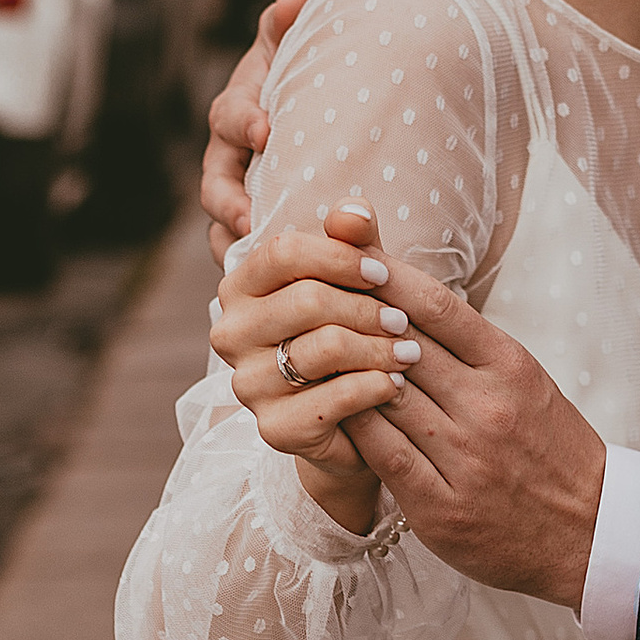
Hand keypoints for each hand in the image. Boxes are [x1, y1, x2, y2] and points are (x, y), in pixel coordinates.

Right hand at [201, 0, 306, 259]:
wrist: (312, 123)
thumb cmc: (301, 84)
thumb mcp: (293, 56)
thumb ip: (288, 30)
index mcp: (238, 113)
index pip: (231, 115)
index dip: (245, 121)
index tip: (266, 130)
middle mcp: (228, 159)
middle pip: (215, 183)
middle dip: (229, 201)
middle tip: (250, 216)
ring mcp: (236, 198)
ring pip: (223, 226)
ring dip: (236, 244)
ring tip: (255, 262)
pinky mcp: (253, 231)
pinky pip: (244, 255)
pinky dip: (256, 271)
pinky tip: (281, 291)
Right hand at [210, 203, 418, 537]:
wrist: (349, 419)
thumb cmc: (348, 333)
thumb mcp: (351, 281)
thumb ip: (351, 240)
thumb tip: (355, 211)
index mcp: (240, 287)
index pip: (283, 251)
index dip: (339, 256)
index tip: (381, 272)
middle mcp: (230, 334)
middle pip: (308, 298)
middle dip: (367, 308)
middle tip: (403, 321)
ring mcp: (247, 384)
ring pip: (326, 347)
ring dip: (380, 348)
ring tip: (409, 352)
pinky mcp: (273, 428)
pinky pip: (336, 397)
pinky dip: (375, 386)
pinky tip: (395, 384)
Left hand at [342, 254, 606, 609]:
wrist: (592, 529)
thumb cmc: (550, 445)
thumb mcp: (524, 379)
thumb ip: (471, 344)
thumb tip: (408, 298)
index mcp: (511, 366)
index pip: (439, 305)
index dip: (389, 277)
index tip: (354, 257)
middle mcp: (488, 406)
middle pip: (403, 345)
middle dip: (355, 316)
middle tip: (312, 291)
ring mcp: (464, 458)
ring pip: (385, 397)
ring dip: (346, 370)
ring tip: (311, 347)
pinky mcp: (442, 508)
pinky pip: (383, 456)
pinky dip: (354, 427)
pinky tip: (332, 410)